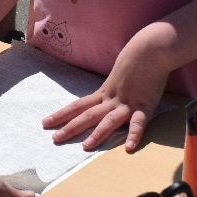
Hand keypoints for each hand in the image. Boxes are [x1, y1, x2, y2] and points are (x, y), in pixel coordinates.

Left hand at [42, 30, 172, 152]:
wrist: (150, 49)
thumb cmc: (135, 59)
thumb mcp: (117, 75)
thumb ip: (112, 88)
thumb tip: (106, 96)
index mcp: (104, 92)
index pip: (78, 105)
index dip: (62, 114)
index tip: (45, 123)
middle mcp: (112, 99)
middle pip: (88, 115)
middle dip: (71, 128)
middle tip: (55, 139)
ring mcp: (127, 103)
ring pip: (109, 121)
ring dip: (97, 134)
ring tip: (85, 147)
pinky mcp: (145, 105)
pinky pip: (138, 122)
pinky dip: (134, 134)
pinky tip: (128, 147)